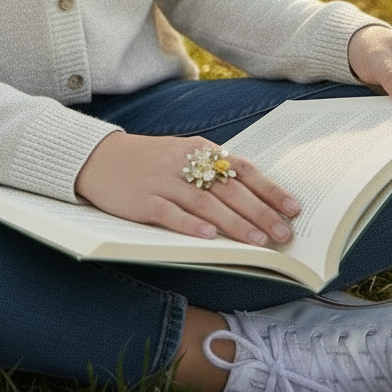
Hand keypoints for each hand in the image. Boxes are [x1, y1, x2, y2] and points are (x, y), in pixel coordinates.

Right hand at [74, 130, 299, 244]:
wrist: (98, 157)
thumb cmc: (148, 161)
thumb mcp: (182, 155)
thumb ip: (212, 170)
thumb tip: (253, 197)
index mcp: (198, 149)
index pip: (241, 168)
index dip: (269, 189)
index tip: (293, 208)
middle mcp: (184, 163)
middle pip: (229, 189)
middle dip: (260, 212)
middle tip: (284, 234)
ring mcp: (163, 181)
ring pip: (206, 203)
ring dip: (234, 223)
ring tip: (258, 241)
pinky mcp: (143, 200)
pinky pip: (170, 213)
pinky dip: (190, 224)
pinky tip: (209, 236)